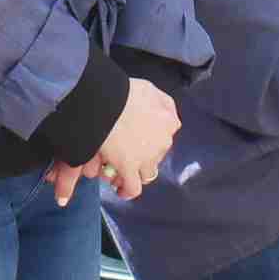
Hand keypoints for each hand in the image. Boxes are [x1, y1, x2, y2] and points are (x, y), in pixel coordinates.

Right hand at [89, 77, 181, 200]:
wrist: (106, 102)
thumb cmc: (124, 92)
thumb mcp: (151, 89)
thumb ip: (164, 104)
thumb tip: (172, 122)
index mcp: (169, 122)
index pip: (166, 135)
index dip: (152, 139)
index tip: (140, 140)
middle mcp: (162, 142)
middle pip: (156, 157)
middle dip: (143, 159)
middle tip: (129, 157)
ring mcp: (146, 158)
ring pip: (146, 174)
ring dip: (135, 174)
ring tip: (121, 174)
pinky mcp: (129, 169)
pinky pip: (132, 188)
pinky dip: (126, 190)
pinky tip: (119, 189)